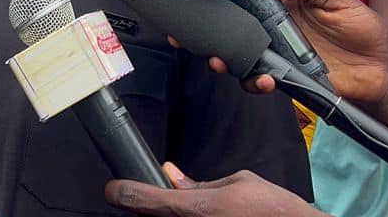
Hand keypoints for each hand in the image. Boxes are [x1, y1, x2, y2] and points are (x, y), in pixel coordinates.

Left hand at [106, 165, 326, 215]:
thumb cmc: (274, 211)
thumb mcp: (237, 184)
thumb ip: (201, 183)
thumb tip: (173, 174)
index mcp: (199, 209)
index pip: (147, 200)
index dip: (125, 193)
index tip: (113, 190)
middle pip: (154, 216)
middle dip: (150, 205)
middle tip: (154, 195)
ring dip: (168, 213)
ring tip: (202, 206)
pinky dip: (184, 216)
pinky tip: (205, 213)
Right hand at [207, 0, 387, 102]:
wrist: (382, 69)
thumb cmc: (363, 28)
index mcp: (282, 1)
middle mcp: (271, 25)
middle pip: (229, 25)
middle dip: (204, 29)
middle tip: (188, 33)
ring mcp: (274, 51)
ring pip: (235, 54)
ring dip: (220, 58)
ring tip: (218, 61)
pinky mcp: (282, 75)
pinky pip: (257, 79)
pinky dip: (253, 82)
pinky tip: (263, 81)